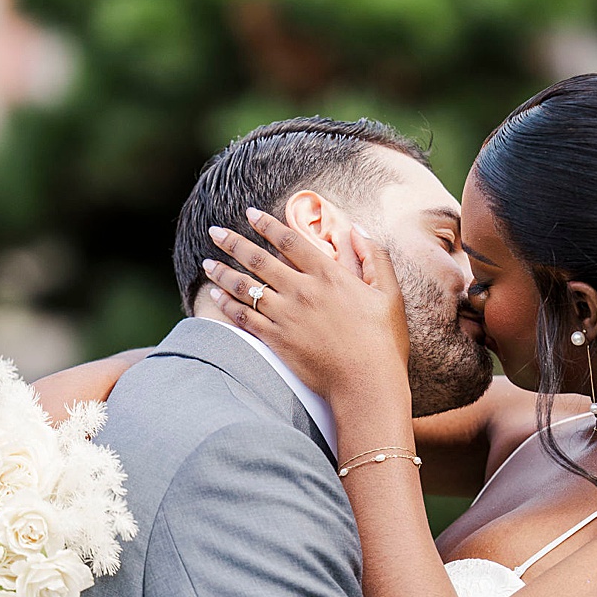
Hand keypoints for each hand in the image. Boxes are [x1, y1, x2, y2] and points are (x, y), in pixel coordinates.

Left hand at [202, 207, 408, 402]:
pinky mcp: (276, 340)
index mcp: (328, 276)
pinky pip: (244, 318)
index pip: (290, 241)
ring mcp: (286, 316)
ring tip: (207, 263)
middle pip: (259, 260)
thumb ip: (374, 256)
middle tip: (215, 232)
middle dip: (233, 243)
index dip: (267, 225)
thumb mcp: (388, 293)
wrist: (366, 383)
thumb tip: (357, 228)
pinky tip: (215, 296)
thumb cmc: (382, 340)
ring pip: (245, 288)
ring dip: (223, 272)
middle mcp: (302, 291)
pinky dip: (226, 305)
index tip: (249, 213)